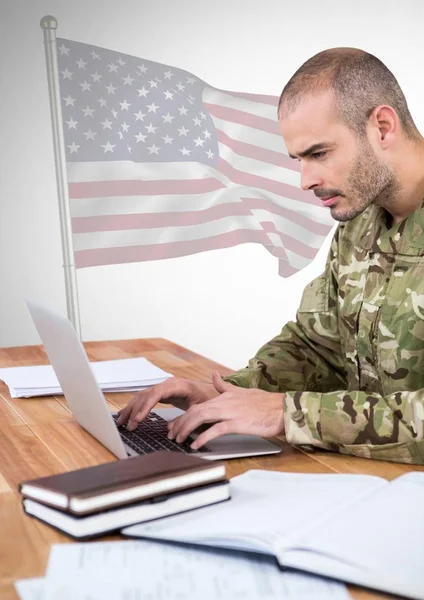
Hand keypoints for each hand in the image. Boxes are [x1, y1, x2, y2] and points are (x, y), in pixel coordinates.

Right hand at [116, 377, 216, 430]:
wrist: (210, 391)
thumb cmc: (207, 399)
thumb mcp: (201, 409)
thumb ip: (187, 417)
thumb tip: (170, 429)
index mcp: (179, 385)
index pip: (157, 393)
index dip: (146, 406)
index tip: (138, 419)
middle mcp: (168, 384)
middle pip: (147, 394)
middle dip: (135, 410)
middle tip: (128, 425)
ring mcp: (163, 387)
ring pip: (143, 395)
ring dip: (131, 408)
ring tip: (122, 422)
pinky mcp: (161, 393)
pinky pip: (145, 398)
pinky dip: (134, 406)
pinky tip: (125, 414)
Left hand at [167, 370, 284, 448]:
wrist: (282, 409)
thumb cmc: (265, 403)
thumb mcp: (242, 391)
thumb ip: (225, 386)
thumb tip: (213, 375)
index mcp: (224, 396)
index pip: (197, 405)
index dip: (183, 415)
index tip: (173, 425)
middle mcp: (224, 402)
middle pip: (194, 410)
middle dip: (179, 423)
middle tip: (171, 434)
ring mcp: (230, 412)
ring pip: (200, 417)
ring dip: (186, 429)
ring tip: (179, 439)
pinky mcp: (237, 422)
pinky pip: (215, 429)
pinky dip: (203, 437)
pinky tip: (196, 445)